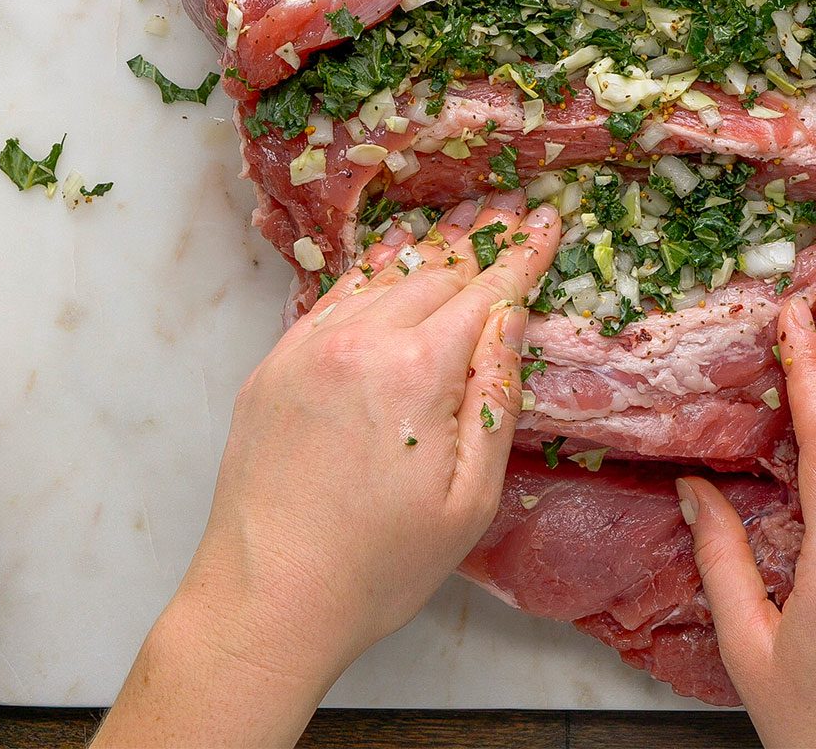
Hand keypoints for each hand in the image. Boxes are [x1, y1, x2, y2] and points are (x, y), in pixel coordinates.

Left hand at [95, 196, 560, 747]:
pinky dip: (369, 276)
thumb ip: (493, 400)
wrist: (266, 600)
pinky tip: (388, 264)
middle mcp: (359, 342)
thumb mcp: (469, 500)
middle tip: (508, 215)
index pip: (485, 292)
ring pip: (380, 278)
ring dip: (426, 251)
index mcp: (416, 372)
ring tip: (459, 222)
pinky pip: (332, 301)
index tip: (549, 220)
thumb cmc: (378, 566)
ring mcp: (307, 349)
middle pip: (434, 274)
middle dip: (478, 247)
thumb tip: (508, 322)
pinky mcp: (274, 367)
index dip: (522, 255)